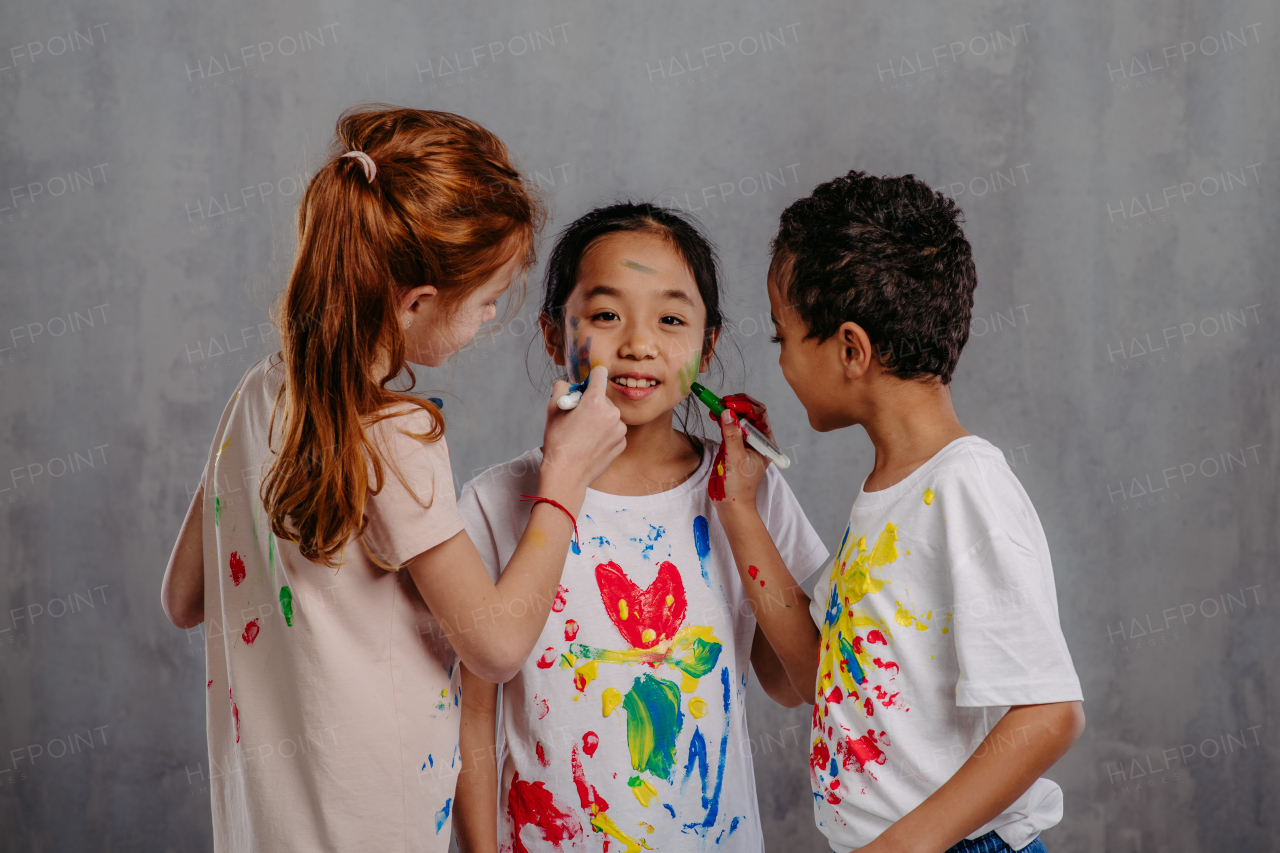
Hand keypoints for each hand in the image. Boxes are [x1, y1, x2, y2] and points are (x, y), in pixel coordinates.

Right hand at [541, 365, 625, 494]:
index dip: (590, 378)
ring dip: (599, 419)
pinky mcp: (622, 443)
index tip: (585, 387)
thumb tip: (572, 384)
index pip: (600, 373)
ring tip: (584, 434)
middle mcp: (612, 413)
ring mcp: (620, 429)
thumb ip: (562, 388)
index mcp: (595, 402)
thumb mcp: (552, 409)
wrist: (567, 474)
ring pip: (609, 415)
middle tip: (577, 418)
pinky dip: (605, 433)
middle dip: (591, 403)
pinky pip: (614, 430)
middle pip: (603, 397)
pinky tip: (592, 444)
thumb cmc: (558, 442)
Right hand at [709, 393, 770, 506]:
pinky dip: (721, 419)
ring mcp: (744, 441)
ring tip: (714, 405)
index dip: (745, 406)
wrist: (731, 503)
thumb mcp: (736, 459)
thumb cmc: (740, 486)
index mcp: (765, 442)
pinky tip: (713, 414)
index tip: (730, 404)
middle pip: (749, 412)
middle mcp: (756, 439)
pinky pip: (728, 427)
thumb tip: (728, 414)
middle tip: (721, 401)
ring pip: (737, 418)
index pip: (759, 414)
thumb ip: (732, 436)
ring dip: (727, 410)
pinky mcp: (732, 445)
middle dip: (736, 405)